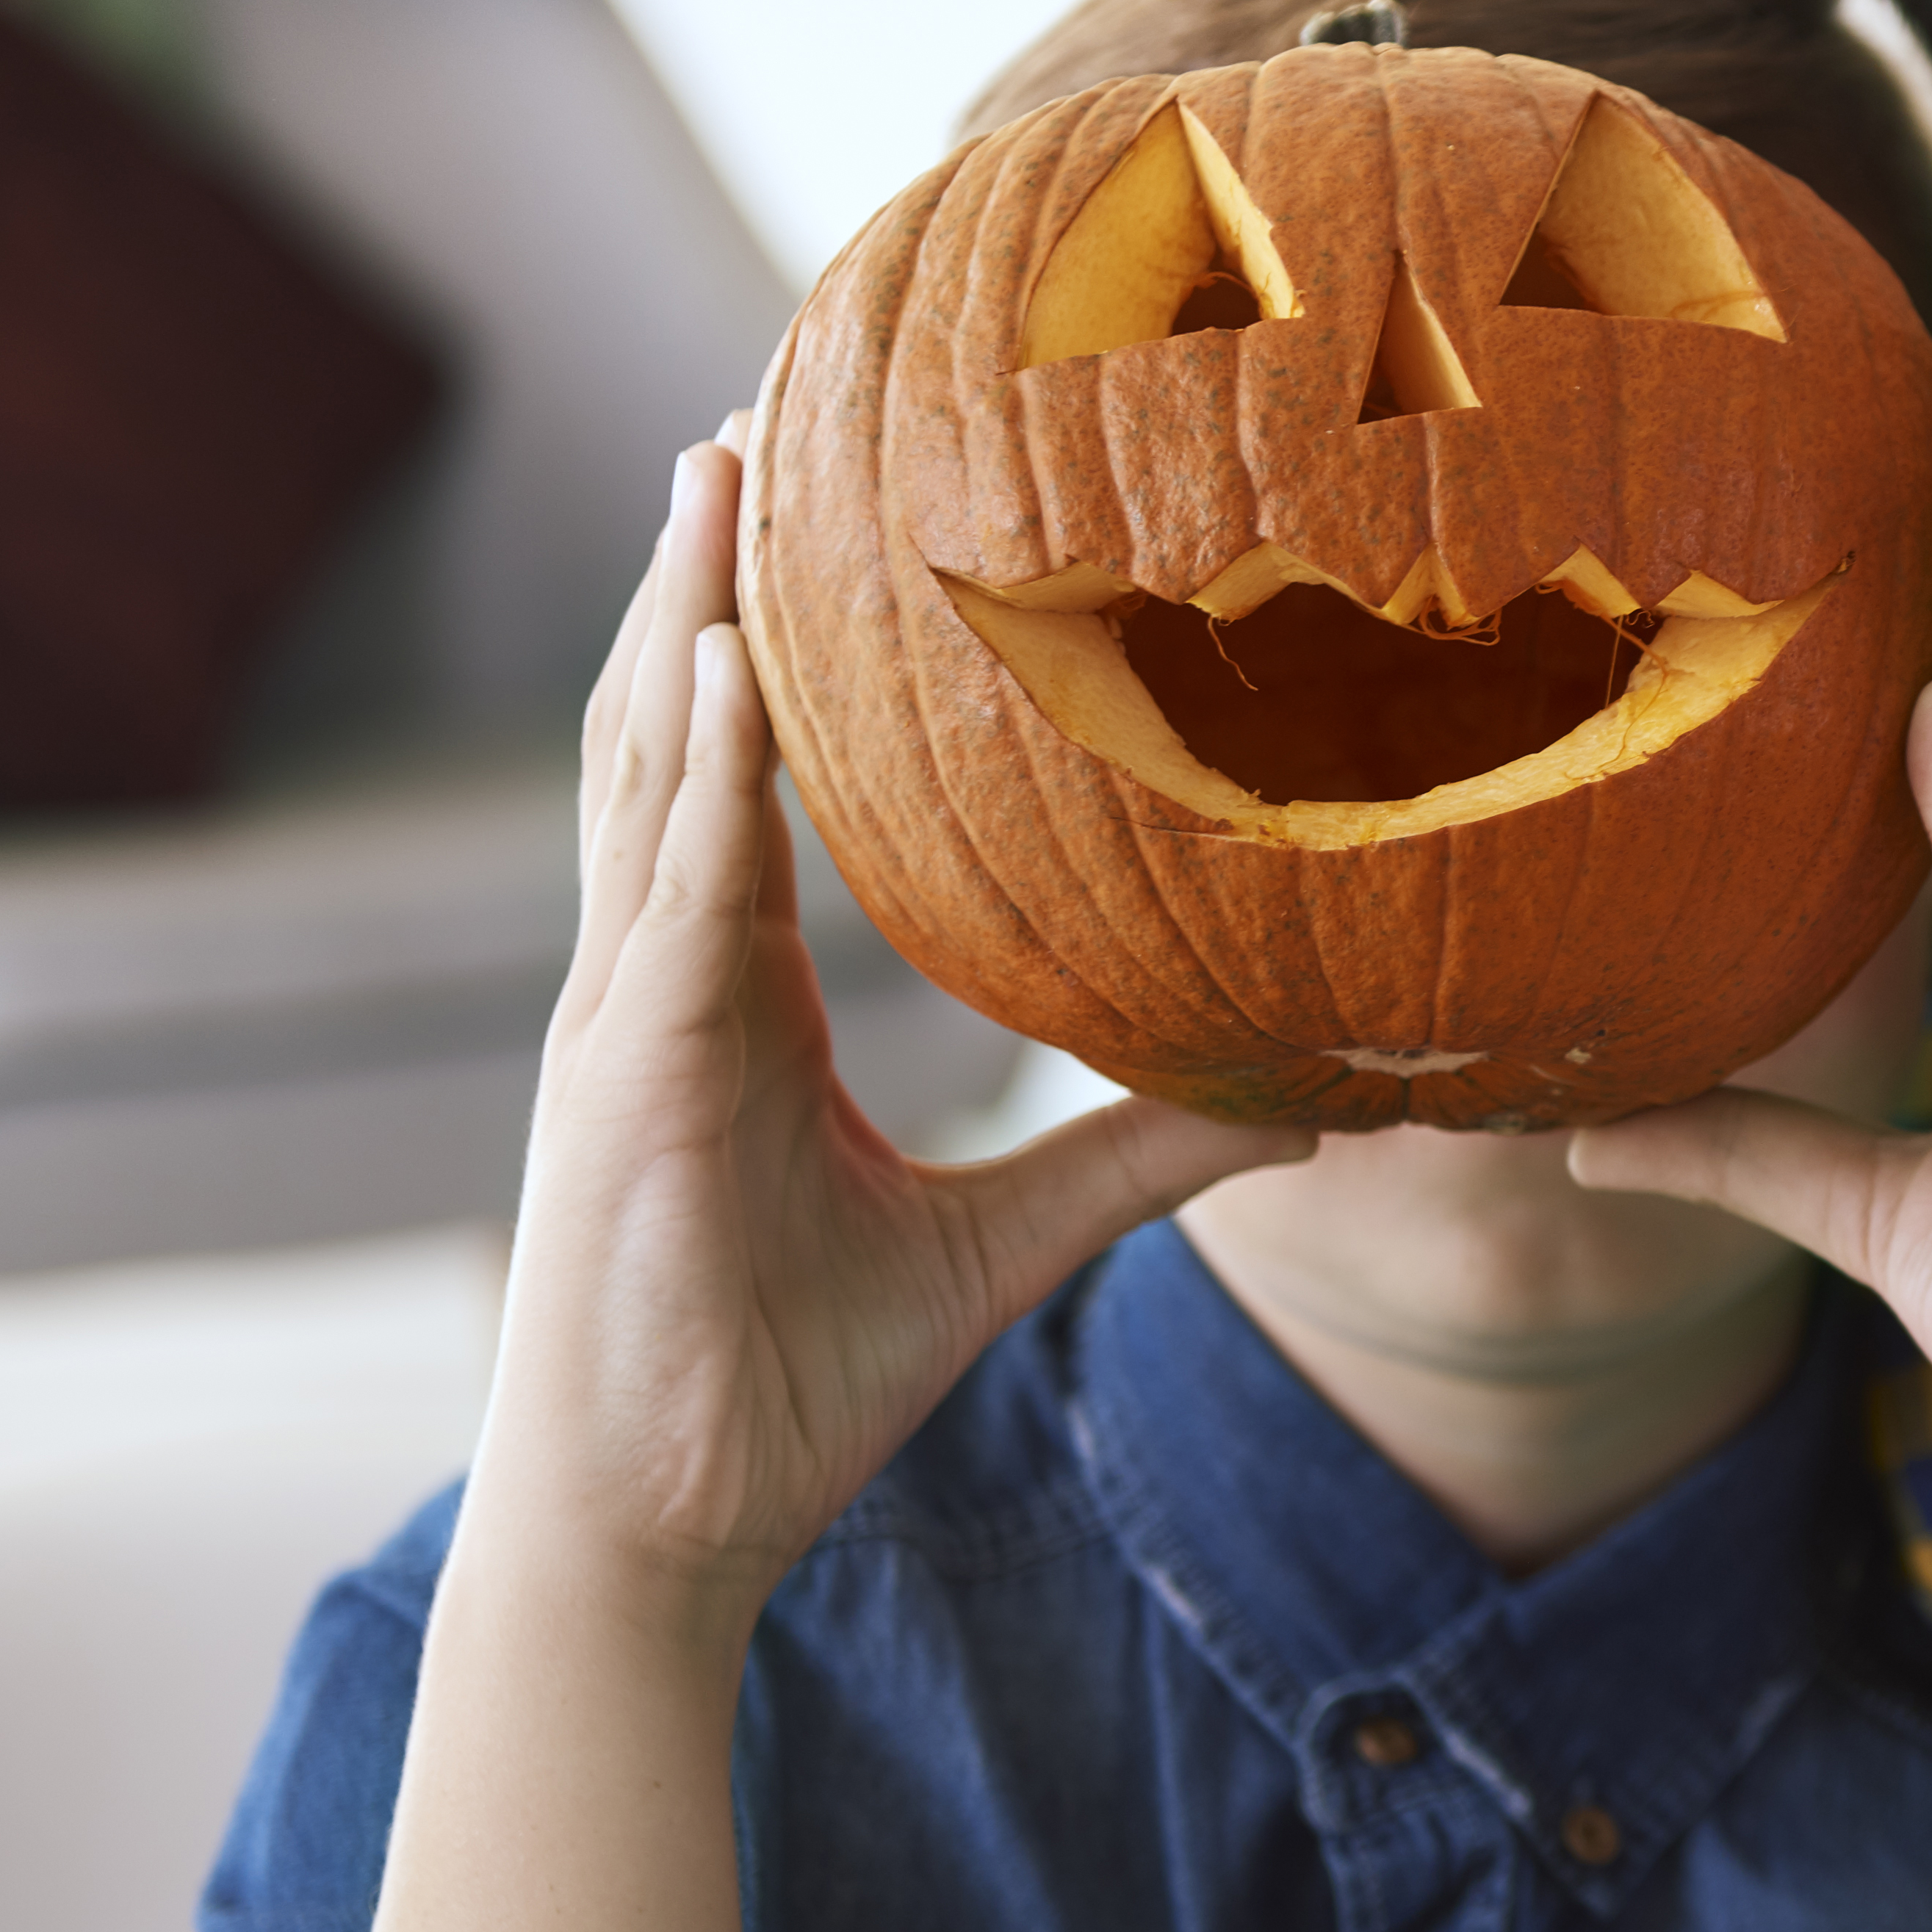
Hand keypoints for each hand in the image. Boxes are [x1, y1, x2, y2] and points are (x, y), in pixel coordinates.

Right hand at [471, 441, 1302, 1633]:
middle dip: (707, 572)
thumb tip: (1305, 1115)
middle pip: (680, 729)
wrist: (671, 1523)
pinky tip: (721, 671)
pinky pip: (672, 900)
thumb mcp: (1002, 1248)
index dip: (767, 640)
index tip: (811, 499)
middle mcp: (662, 974)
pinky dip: (699, 780)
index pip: (752, 774)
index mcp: (730, 990)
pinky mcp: (629, 1078)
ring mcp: (626, 1018)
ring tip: (720, 467)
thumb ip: (1138, 1163)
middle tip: (747, 408)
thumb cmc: (787, 1383)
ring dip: (682, 618)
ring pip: (654, 777)